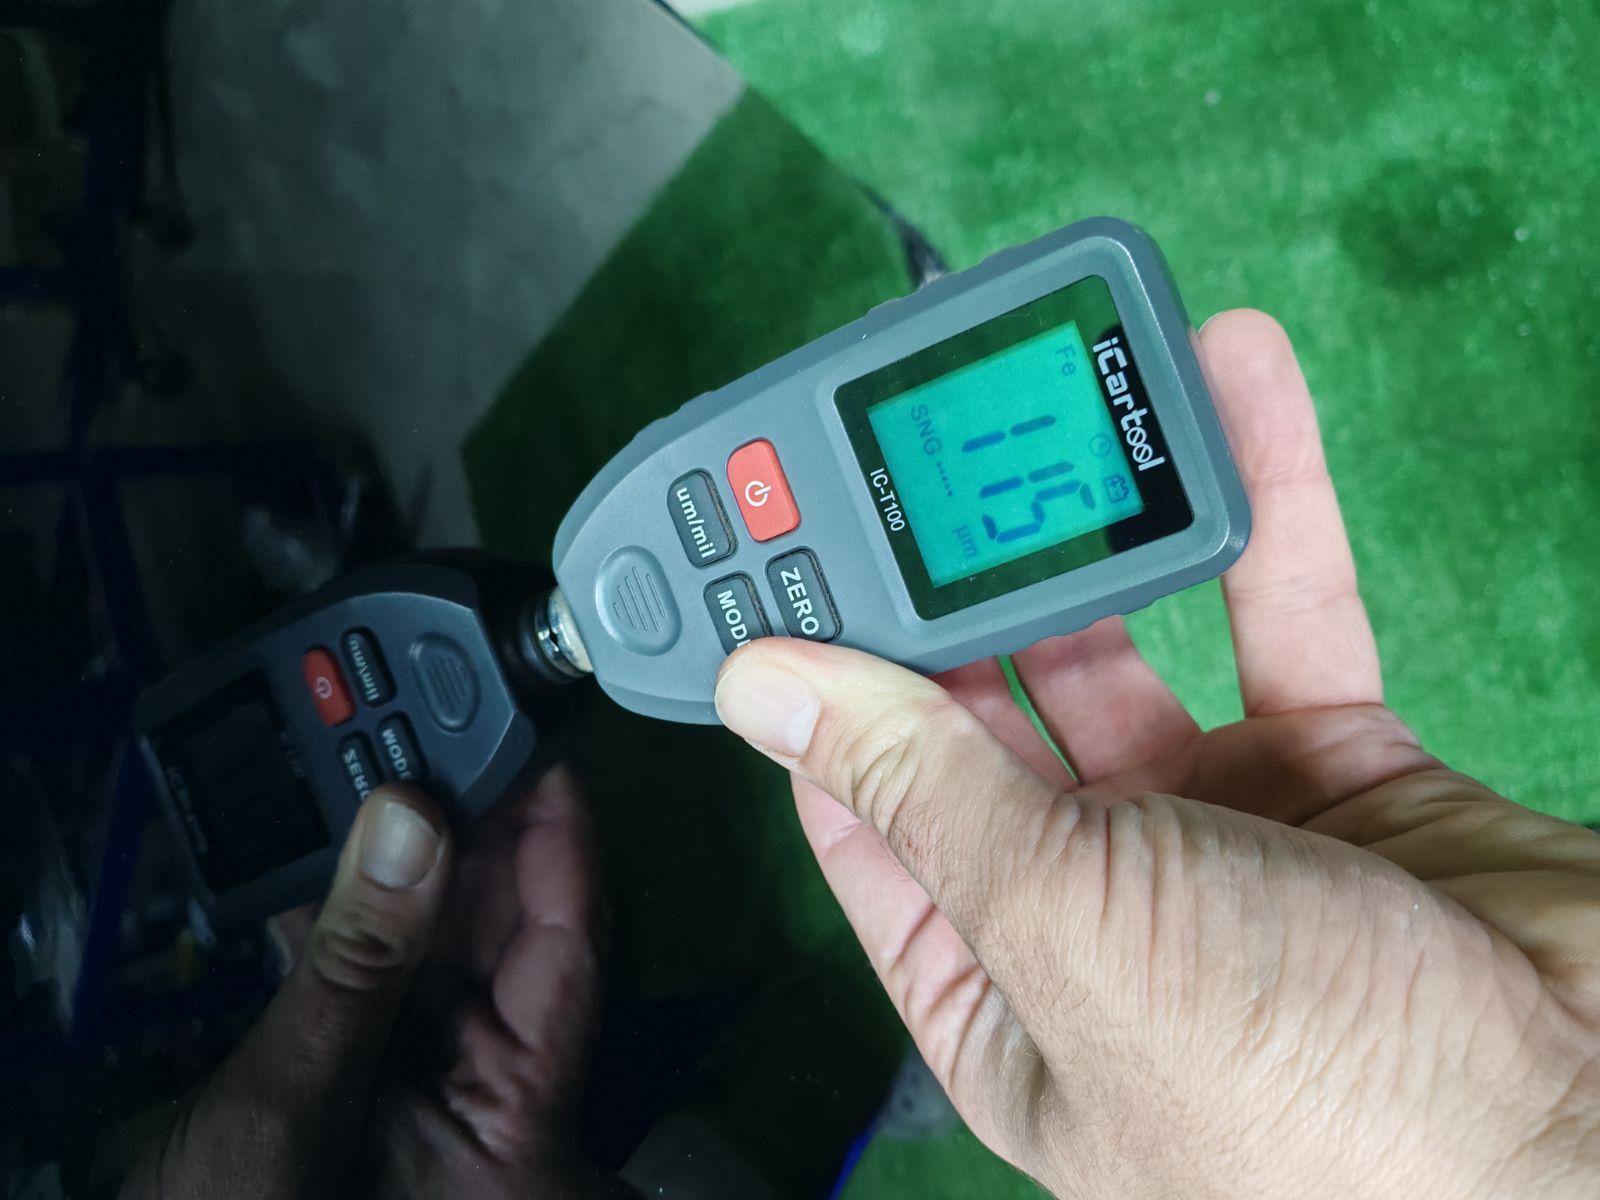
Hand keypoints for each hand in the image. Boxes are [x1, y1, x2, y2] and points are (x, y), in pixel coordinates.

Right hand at [123, 771, 619, 1199]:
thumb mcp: (295, 1093)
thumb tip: (411, 817)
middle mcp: (493, 1097)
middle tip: (450, 745)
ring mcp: (435, 1084)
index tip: (545, 761)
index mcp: (519, 1124)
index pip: (570, 953)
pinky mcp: (376, 1075)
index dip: (561, 847)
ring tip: (391, 777)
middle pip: (512, 937)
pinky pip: (384, 972)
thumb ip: (360, 957)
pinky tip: (330, 844)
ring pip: (445, 943)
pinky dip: (357, 913)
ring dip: (412, 862)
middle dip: (478, 837)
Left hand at [712, 310, 1599, 1197]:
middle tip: (894, 450)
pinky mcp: (1329, 771)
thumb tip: (766, 682)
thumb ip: (923, 792)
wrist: (1591, 1135)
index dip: (807, 680)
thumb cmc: (1313, 1102)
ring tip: (1038, 404)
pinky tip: (1224, 387)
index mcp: (991, 982)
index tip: (765, 557)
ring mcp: (1210, 834)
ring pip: (1124, 648)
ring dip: (1091, 529)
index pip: (858, 805)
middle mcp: (1088, 906)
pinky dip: (1257, 504)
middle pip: (983, 712)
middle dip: (940, 583)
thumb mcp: (1072, 931)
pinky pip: (1278, 617)